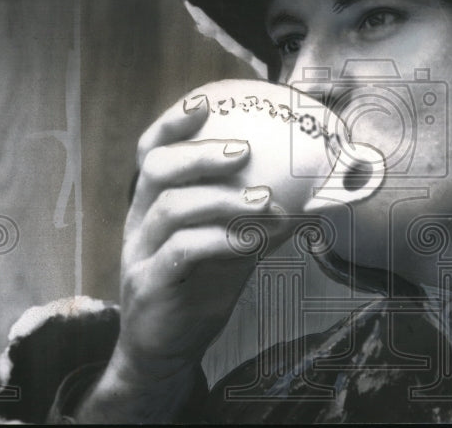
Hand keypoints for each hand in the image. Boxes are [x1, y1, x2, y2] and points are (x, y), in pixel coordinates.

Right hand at [77, 87, 285, 421]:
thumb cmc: (199, 286)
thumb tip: (311, 194)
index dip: (174, 123)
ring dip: (224, 199)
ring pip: (171, 209)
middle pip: (156, 170)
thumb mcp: (230, 244)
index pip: (152, 151)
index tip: (206, 101)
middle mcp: (140, 221)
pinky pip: (181, 254)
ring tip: (266, 201)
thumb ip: (255, 217)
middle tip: (244, 150)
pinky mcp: (150, 286)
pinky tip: (253, 240)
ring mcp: (140, 253)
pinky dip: (221, 241)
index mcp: (153, 202)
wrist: (165, 350)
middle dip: (201, 153)